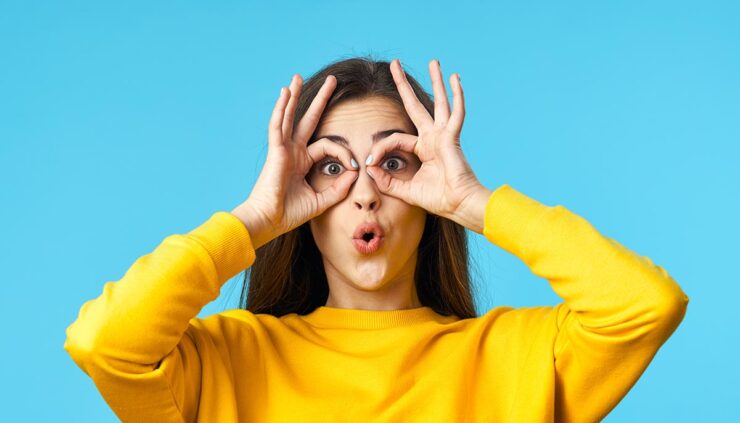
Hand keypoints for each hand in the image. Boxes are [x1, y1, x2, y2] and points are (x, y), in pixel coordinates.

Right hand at [232, 74, 358, 248]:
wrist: (269, 221)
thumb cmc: (289, 214)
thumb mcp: (321, 200)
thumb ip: (338, 188)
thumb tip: (355, 173)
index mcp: (303, 162)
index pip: (328, 146)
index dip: (344, 153)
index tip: (355, 166)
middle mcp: (293, 151)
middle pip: (308, 119)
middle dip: (320, 100)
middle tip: (331, 80)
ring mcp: (283, 149)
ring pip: (289, 116)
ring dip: (294, 96)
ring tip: (297, 77)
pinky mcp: (275, 151)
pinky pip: (277, 126)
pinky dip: (281, 109)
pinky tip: (285, 92)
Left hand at [365, 59, 485, 223]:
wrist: (458, 204)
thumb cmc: (438, 199)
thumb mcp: (405, 190)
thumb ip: (387, 181)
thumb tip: (369, 168)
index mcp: (423, 149)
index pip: (395, 139)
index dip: (380, 148)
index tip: (369, 162)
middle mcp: (433, 138)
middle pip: (415, 106)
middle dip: (403, 86)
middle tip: (394, 64)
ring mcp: (444, 135)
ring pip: (438, 102)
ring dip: (436, 81)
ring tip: (433, 61)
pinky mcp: (452, 137)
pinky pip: (456, 113)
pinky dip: (457, 96)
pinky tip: (454, 78)